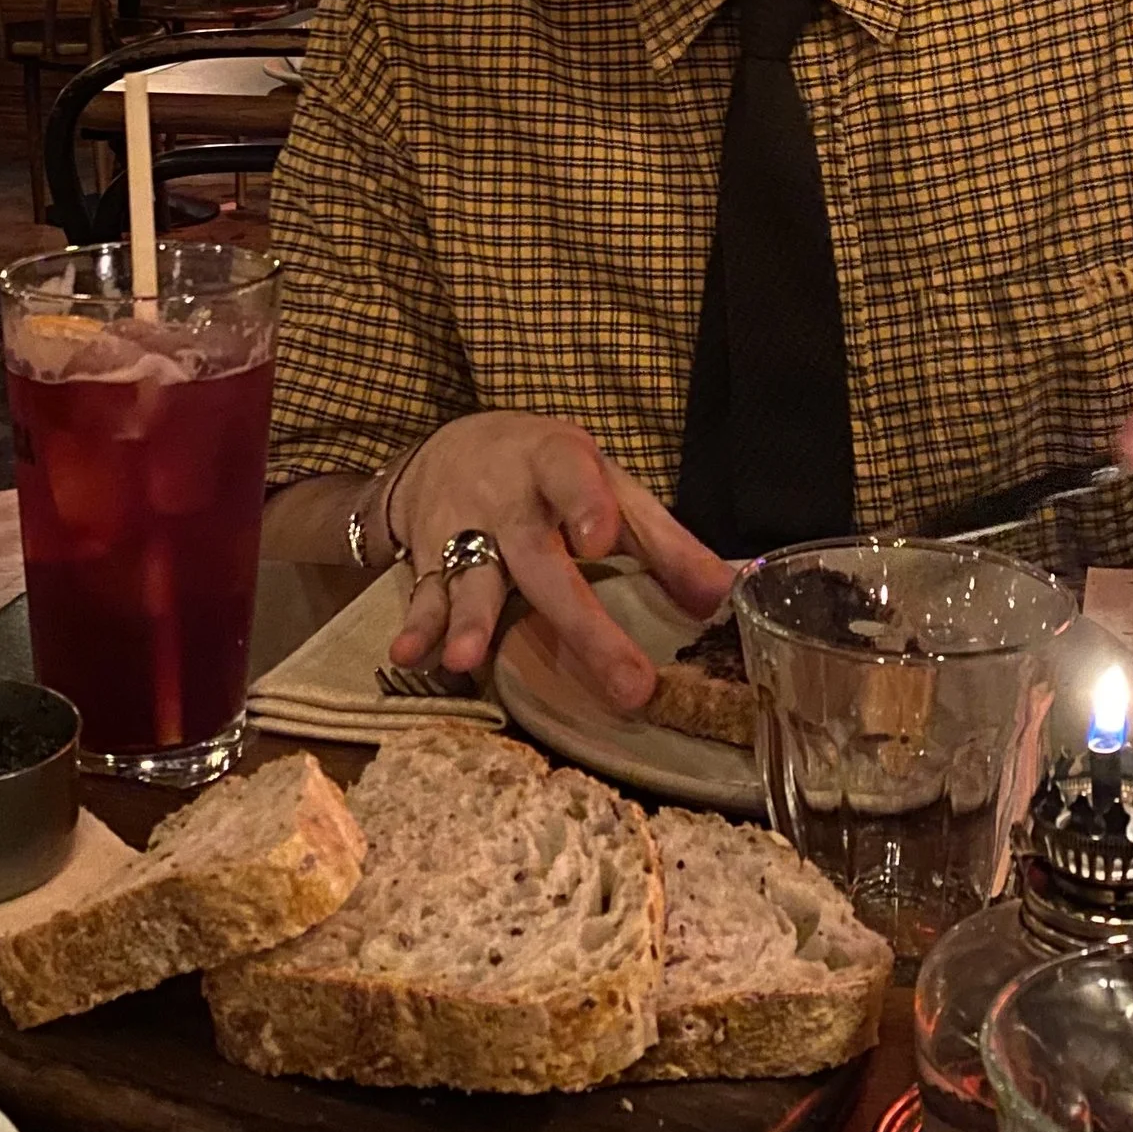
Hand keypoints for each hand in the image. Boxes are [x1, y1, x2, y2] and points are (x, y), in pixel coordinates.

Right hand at [383, 412, 736, 710]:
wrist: (450, 448)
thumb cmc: (550, 476)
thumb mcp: (607, 486)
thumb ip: (663, 542)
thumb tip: (724, 598)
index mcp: (556, 464)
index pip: (572, 476)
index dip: (585, 504)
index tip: (599, 538)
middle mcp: (507, 498)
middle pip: (540, 560)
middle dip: (578, 622)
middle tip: (625, 684)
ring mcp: (462, 528)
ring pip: (469, 576)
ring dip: (468, 618)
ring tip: (465, 659)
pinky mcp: (428, 557)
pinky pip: (423, 593)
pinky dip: (417, 625)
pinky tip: (408, 654)